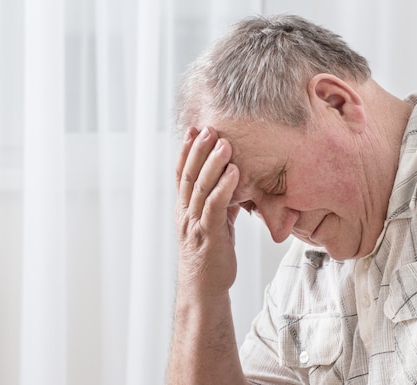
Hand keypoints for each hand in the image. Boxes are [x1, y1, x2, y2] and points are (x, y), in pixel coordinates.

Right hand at [175, 126, 240, 298]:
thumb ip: (219, 203)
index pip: (181, 175)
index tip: (193, 130)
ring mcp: (195, 224)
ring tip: (224, 143)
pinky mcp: (209, 235)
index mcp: (185, 209)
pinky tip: (234, 172)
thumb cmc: (211, 256)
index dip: (186, 151)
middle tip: (208, 128)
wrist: (204, 289)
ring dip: (212, 163)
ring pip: (201, 187)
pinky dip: (224, 187)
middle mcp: (186, 213)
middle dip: (198, 150)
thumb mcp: (214, 224)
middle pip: (189, 175)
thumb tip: (232, 182)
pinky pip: (215, 206)